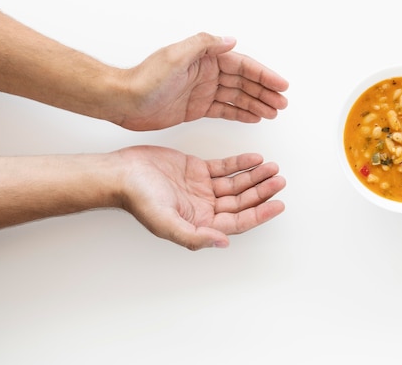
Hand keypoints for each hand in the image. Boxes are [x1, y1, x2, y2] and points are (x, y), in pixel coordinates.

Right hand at [116, 146, 285, 249]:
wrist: (122, 173)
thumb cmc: (138, 199)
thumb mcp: (165, 222)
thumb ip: (194, 235)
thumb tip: (222, 242)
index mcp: (200, 224)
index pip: (238, 222)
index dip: (260, 214)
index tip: (278, 204)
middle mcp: (205, 208)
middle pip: (242, 202)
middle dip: (262, 192)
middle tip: (279, 181)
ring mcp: (203, 189)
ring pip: (237, 184)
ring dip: (255, 177)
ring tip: (273, 168)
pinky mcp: (198, 171)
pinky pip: (225, 168)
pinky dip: (241, 163)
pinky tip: (255, 158)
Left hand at [117, 32, 288, 130]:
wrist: (123, 101)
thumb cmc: (145, 79)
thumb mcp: (175, 56)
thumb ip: (204, 45)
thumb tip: (230, 41)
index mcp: (204, 58)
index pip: (241, 66)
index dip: (263, 75)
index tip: (280, 84)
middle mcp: (206, 73)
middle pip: (244, 82)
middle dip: (265, 91)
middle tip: (282, 102)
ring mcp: (203, 91)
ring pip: (237, 97)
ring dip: (256, 103)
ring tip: (274, 112)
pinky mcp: (196, 108)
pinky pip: (224, 109)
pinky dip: (240, 113)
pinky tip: (254, 117)